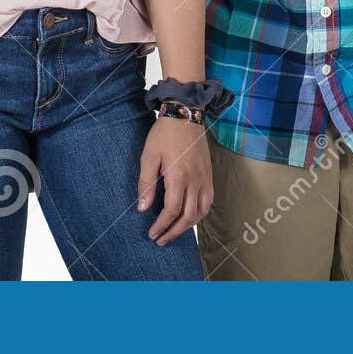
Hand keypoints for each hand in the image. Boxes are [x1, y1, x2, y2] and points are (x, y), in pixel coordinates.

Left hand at [137, 116, 213, 245]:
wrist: (185, 114)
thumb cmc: (164, 134)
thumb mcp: (149, 156)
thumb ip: (146, 183)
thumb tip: (143, 208)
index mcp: (179, 176)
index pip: (172, 210)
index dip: (162, 226)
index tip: (152, 234)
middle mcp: (195, 180)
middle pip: (188, 216)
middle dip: (174, 232)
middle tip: (161, 240)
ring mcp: (205, 177)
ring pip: (201, 211)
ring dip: (188, 225)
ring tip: (175, 231)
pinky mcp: (209, 173)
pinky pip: (209, 200)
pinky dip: (201, 212)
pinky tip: (191, 215)